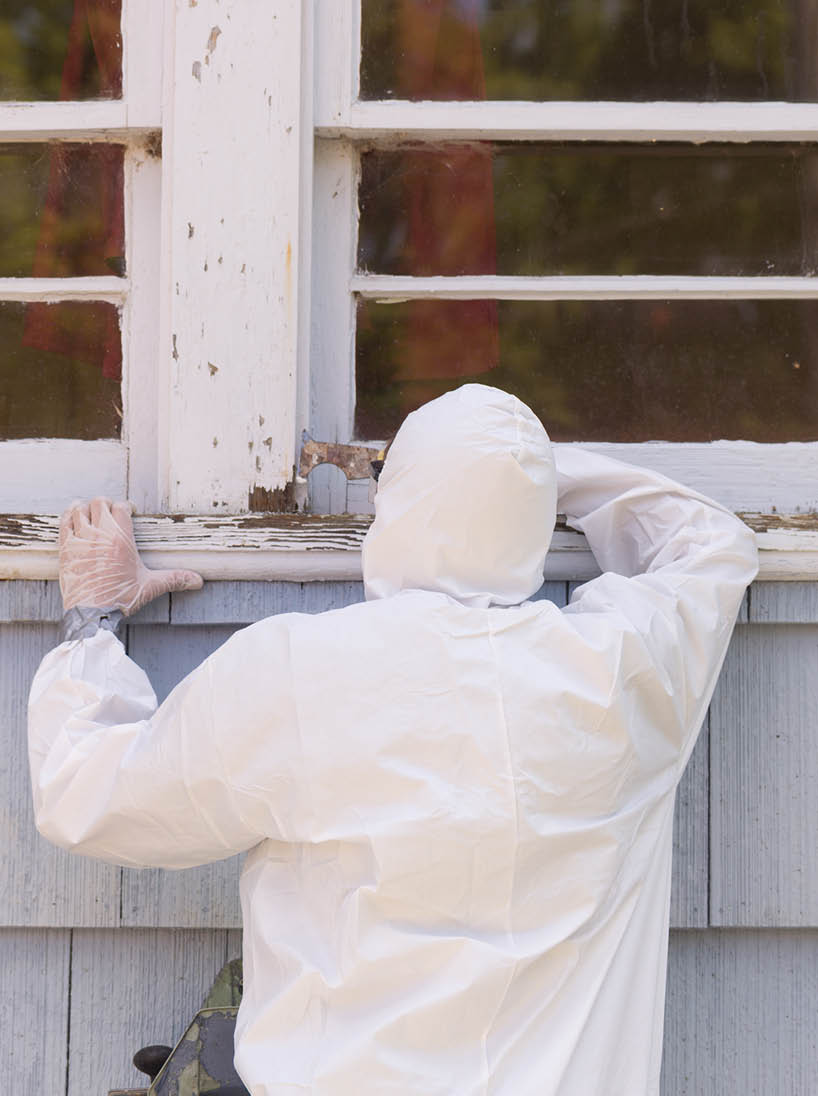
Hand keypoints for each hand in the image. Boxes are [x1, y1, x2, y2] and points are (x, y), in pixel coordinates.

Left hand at [59, 498, 202, 614]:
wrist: (92, 613)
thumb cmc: (121, 598)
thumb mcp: (150, 586)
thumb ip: (175, 579)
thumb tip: (198, 581)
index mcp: (121, 538)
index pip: (122, 507)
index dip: (126, 507)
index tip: (128, 512)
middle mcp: (100, 534)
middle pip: (100, 502)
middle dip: (106, 504)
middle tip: (111, 512)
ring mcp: (80, 539)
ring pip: (80, 509)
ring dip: (85, 507)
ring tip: (90, 512)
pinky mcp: (65, 548)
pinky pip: (64, 522)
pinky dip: (69, 516)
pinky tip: (73, 517)